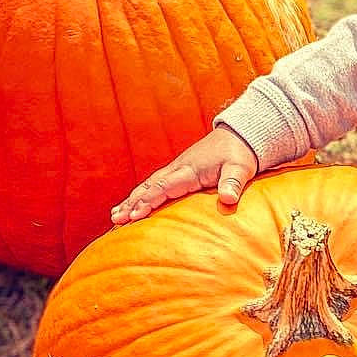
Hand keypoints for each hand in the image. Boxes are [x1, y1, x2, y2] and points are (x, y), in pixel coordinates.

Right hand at [110, 127, 257, 223]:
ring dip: (132, 200)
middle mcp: (178, 169)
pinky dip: (141, 195)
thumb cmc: (240, 155)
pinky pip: (155, 185)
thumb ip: (233, 183)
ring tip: (115, 217)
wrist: (239, 136)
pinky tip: (130, 206)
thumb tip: (229, 199)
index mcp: (190, 170)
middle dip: (132, 203)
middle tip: (117, 220)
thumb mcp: (240, 168)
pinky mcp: (178, 172)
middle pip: (150, 187)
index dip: (149, 201)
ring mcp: (176, 170)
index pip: (164, 187)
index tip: (134, 214)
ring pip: (149, 186)